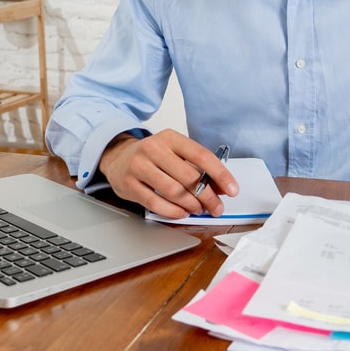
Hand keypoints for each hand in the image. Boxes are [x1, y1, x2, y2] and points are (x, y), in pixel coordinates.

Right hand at [98, 130, 237, 218]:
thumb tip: (221, 188)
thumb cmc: (152, 156)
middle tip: (216, 207)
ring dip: (191, 205)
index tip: (232, 189)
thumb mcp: (175, 154)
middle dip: (208, 196)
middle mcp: (154, 149)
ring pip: (173, 191)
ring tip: (199, 209)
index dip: (220, 174)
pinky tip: (182, 212)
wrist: (117, 156)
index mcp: (171, 138)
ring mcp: (139, 166)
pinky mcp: (129, 184)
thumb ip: (197, 168)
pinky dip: (173, 211)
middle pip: (189, 177)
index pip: (202, 155)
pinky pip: (156, 203)